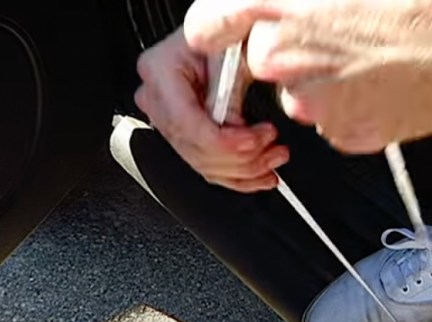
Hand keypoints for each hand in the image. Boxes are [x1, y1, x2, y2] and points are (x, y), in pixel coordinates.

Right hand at [135, 28, 289, 191]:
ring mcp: (167, 119)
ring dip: (245, 170)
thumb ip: (230, 93)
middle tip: (273, 148)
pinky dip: (238, 176)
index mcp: (159, 71)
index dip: (224, 143)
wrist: (221, 35)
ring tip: (275, 158)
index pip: (187, 125)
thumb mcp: (230, 55)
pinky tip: (261, 175)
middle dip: (241, 158)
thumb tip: (235, 130)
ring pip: (203, 164)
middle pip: (194, 150)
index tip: (256, 141)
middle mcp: (156, 98)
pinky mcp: (184, 133)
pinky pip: (207, 166)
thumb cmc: (224, 37)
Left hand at [183, 0, 431, 152]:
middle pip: (264, 63)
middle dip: (292, 57)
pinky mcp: (341, 135)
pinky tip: (385, 86)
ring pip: (300, 97)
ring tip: (373, 62)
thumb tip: (283, 7)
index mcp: (275, 5)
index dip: (221, 31)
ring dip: (325, 85)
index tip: (223, 37)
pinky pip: (333, 123)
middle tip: (339, 43)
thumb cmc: (420, 4)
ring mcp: (312, 102)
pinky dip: (352, 109)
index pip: (210, 24)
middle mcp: (284, 55)